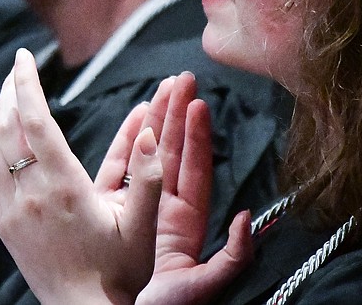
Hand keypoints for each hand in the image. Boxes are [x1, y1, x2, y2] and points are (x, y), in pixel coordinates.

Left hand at [0, 48, 169, 304]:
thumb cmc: (119, 273)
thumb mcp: (144, 227)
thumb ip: (151, 177)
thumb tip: (151, 133)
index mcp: (64, 188)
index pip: (36, 121)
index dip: (27, 84)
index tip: (24, 58)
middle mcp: (31, 195)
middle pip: (9, 129)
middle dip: (10, 92)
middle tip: (15, 68)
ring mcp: (13, 211)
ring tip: (6, 95)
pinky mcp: (4, 226)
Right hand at [134, 79, 252, 304]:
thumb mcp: (204, 287)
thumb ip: (231, 257)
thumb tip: (247, 218)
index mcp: (188, 226)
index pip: (194, 170)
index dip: (197, 136)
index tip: (198, 103)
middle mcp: (165, 213)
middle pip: (173, 153)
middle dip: (176, 115)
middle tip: (180, 78)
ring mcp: (139, 211)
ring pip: (149, 157)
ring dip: (155, 122)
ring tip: (159, 88)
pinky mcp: (114, 216)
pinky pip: (120, 172)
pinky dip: (127, 145)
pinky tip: (132, 121)